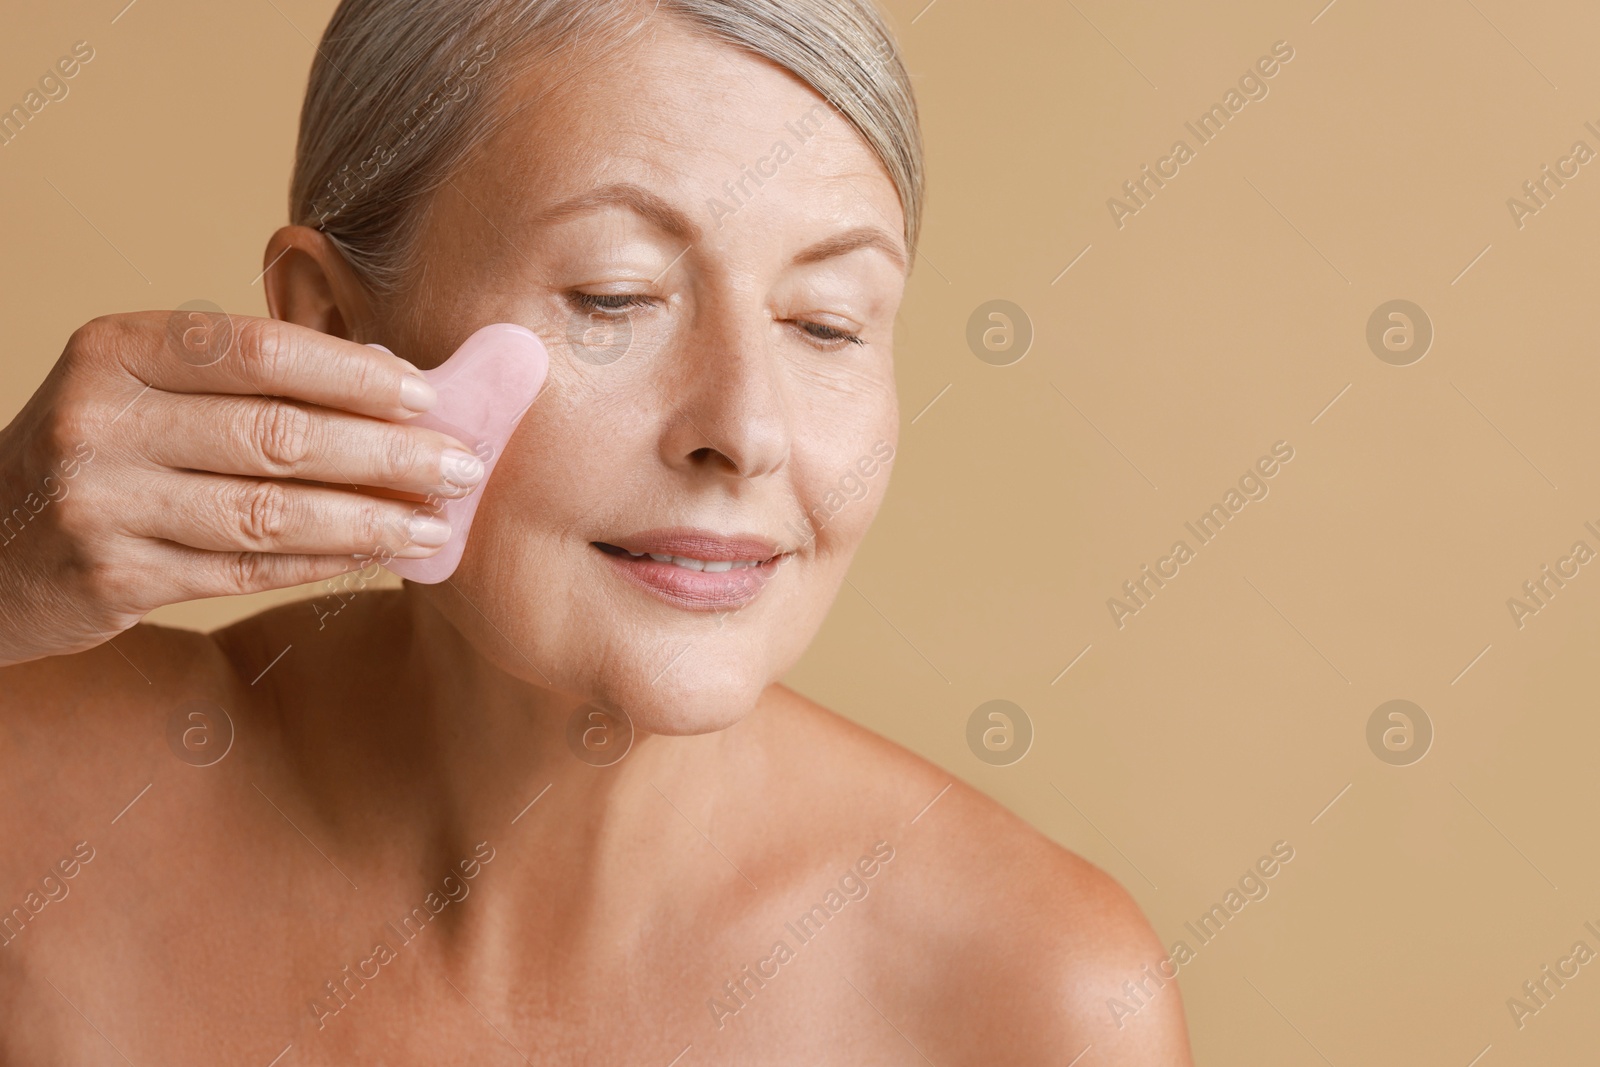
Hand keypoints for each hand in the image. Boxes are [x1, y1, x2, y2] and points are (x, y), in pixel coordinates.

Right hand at [0, 309, 483, 665]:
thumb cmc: (103, 448)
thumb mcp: (147, 386)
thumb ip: (248, 376)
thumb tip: (393, 377)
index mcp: (115, 350)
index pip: (258, 351)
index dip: (354, 375)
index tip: (430, 397)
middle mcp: (99, 420)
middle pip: (276, 436)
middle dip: (386, 454)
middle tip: (463, 466)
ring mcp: (101, 504)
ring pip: (269, 513)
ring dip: (370, 520)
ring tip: (437, 522)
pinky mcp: (113, 577)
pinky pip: (246, 569)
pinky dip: (325, 562)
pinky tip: (380, 557)